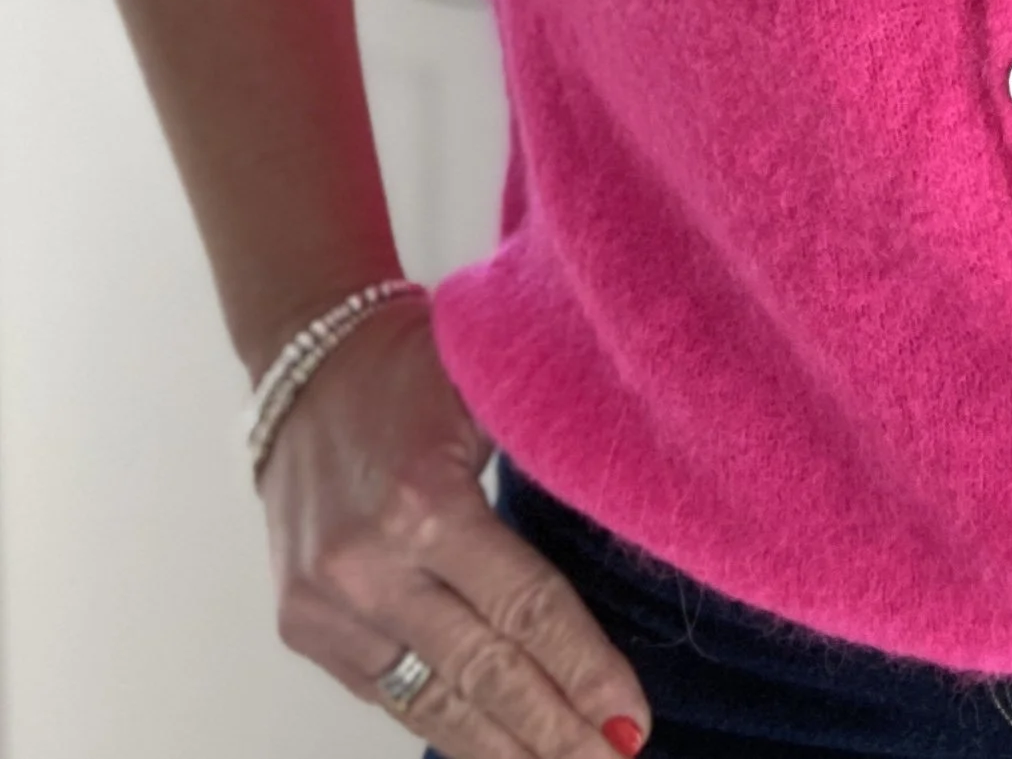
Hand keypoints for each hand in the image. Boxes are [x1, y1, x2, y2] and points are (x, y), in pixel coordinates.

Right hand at [259, 293, 650, 758]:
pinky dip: (443, 722)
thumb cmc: (414, 364)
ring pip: (431, 699)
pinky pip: (386, 690)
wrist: (301, 360)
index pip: (524, 610)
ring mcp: (325, 606)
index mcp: (425, 503)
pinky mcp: (300, 625)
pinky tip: (493, 746)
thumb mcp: (488, 392)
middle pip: (483, 672)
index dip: (584, 670)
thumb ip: (546, 455)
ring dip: (502, 749)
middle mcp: (369, 567)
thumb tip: (641, 505)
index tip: (633, 720)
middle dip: (554, 731)